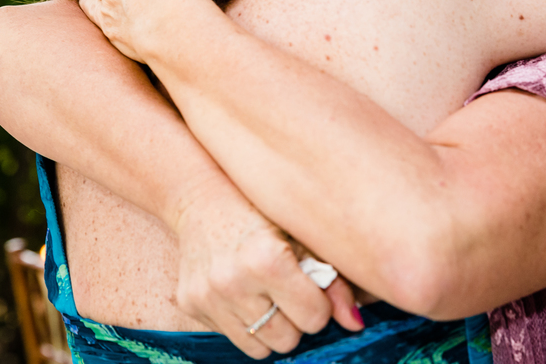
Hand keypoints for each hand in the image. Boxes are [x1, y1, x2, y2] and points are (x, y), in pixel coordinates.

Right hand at [173, 186, 363, 357]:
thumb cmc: (262, 212)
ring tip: (267, 294)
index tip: (313, 287)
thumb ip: (335, 280)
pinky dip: (243, 322)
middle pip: (286, 340)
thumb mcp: (302, 235)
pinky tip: (242, 291)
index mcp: (266, 259)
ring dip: (269, 327)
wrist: (203, 197)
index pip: (313, 318)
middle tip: (290, 292)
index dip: (319, 304)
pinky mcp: (190, 304)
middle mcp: (233, 281)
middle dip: (295, 320)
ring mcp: (208, 296)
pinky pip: (231, 337)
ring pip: (258, 348)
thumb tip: (355, 324)